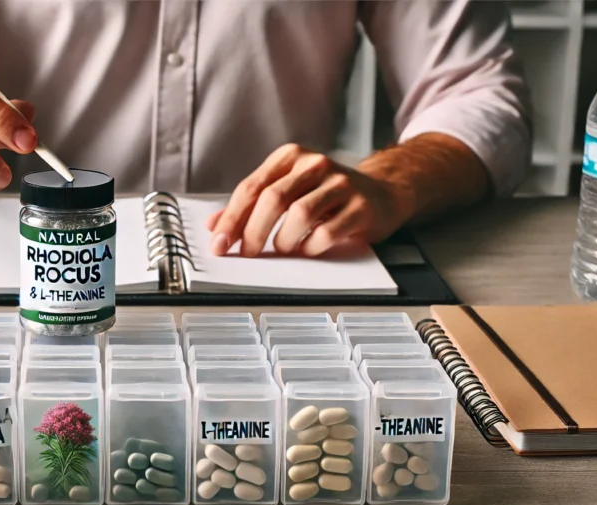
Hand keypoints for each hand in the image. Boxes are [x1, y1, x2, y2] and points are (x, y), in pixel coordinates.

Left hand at [207, 145, 411, 256]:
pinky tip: (308, 248)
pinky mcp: (361, 206)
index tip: (219, 242)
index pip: (251, 187)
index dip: (231, 218)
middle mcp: (315, 164)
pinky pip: (327, 231)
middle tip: (247, 253)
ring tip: (283, 248)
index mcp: (290, 157)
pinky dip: (310, 246)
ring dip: (283, 240)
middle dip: (252, 231)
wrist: (382, 192)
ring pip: (299, 213)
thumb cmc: (328, 195)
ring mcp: (340, 183)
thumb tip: (214, 226)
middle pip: (272, 199)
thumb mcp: (288, 191)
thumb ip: (251, 206)